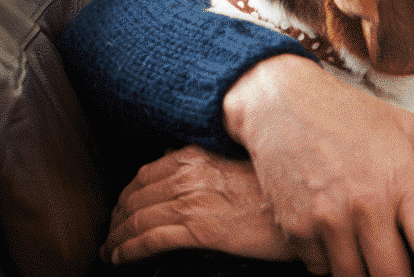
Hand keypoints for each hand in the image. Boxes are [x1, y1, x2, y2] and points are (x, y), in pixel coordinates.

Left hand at [104, 145, 292, 263]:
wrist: (304, 205)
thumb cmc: (277, 188)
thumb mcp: (241, 164)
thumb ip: (210, 163)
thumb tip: (185, 162)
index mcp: (198, 156)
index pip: (146, 173)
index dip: (128, 193)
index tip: (122, 207)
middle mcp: (190, 175)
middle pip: (135, 196)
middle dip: (117, 217)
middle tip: (111, 231)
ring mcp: (193, 202)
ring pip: (137, 218)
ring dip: (117, 236)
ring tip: (110, 249)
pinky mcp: (199, 229)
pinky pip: (151, 239)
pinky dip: (129, 249)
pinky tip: (120, 257)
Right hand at [223, 54, 413, 276]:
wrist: (280, 103)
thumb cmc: (347, 113)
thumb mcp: (402, 126)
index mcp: (400, 180)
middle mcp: (366, 204)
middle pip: (394, 275)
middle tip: (407, 272)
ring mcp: (328, 219)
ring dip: (368, 275)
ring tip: (375, 260)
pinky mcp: (296, 227)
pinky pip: (321, 269)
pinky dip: (334, 266)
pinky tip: (342, 247)